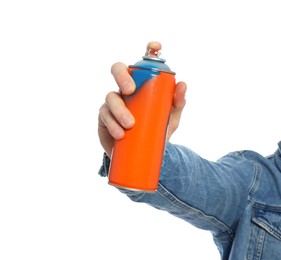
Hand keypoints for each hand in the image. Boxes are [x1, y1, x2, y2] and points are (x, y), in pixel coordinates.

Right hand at [98, 42, 186, 156]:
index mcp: (141, 86)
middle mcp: (126, 90)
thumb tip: (182, 84)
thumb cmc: (156, 130)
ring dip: (119, 110)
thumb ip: (176, 103)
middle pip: (117, 70)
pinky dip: (112, 124)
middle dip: (122, 76)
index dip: (148, 51)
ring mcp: (113, 103)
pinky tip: (120, 134)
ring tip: (130, 124)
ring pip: (110, 97)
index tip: (155, 46)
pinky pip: (104, 116)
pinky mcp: (104, 118)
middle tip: (130, 89)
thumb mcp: (170, 118)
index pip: (142, 64)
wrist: (142, 153)